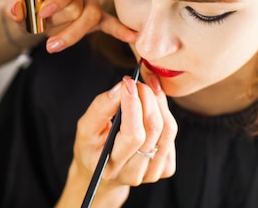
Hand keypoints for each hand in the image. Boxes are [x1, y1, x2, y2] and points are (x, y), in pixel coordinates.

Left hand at [6, 0, 136, 52]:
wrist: (33, 14)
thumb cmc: (28, 5)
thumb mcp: (17, 6)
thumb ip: (15, 7)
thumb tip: (17, 11)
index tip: (43, 13)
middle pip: (78, 6)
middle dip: (57, 21)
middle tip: (38, 28)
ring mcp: (89, 2)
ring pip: (91, 18)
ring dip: (70, 34)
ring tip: (51, 47)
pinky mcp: (95, 18)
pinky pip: (110, 23)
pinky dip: (120, 30)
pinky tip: (131, 36)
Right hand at [64, 74, 176, 205]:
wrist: (102, 175)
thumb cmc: (92, 148)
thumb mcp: (85, 128)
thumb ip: (100, 108)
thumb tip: (121, 88)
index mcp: (110, 166)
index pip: (133, 134)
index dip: (133, 104)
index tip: (128, 83)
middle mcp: (133, 173)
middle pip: (154, 129)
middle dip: (147, 98)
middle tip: (137, 83)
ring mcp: (152, 173)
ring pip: (167, 129)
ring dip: (158, 103)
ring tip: (145, 90)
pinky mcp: (165, 169)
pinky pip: (172, 134)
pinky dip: (164, 114)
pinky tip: (151, 107)